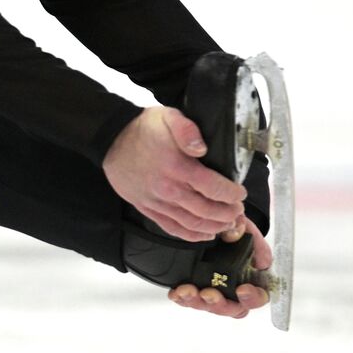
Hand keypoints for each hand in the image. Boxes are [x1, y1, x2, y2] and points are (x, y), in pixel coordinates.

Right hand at [102, 106, 244, 242]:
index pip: (214, 188)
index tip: (240, 194)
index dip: (232, 194)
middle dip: (228, 213)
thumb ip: (188, 129)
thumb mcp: (168, 116)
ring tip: (227, 224)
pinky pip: (172, 228)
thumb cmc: (144, 129)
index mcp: (177, 166)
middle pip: (206, 210)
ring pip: (192, 223)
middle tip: (238, 211)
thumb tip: (202, 148)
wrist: (112, 141)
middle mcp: (168, 189)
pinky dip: (192, 235)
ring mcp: (157, 202)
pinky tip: (205, 234)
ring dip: (214, 227)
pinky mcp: (147, 209)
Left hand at [168, 217, 271, 318]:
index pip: (259, 296)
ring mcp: (214, 290)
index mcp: (252, 276)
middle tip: (208, 294)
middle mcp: (234, 289)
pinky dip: (181, 298)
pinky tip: (175, 292)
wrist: (208, 224)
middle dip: (220, 304)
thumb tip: (234, 234)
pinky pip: (188, 299)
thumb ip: (239, 227)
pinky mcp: (195, 288)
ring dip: (197, 302)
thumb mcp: (237, 222)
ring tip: (186, 291)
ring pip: (208, 306)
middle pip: (233, 308)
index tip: (242, 289)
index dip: (253, 297)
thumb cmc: (231, 228)